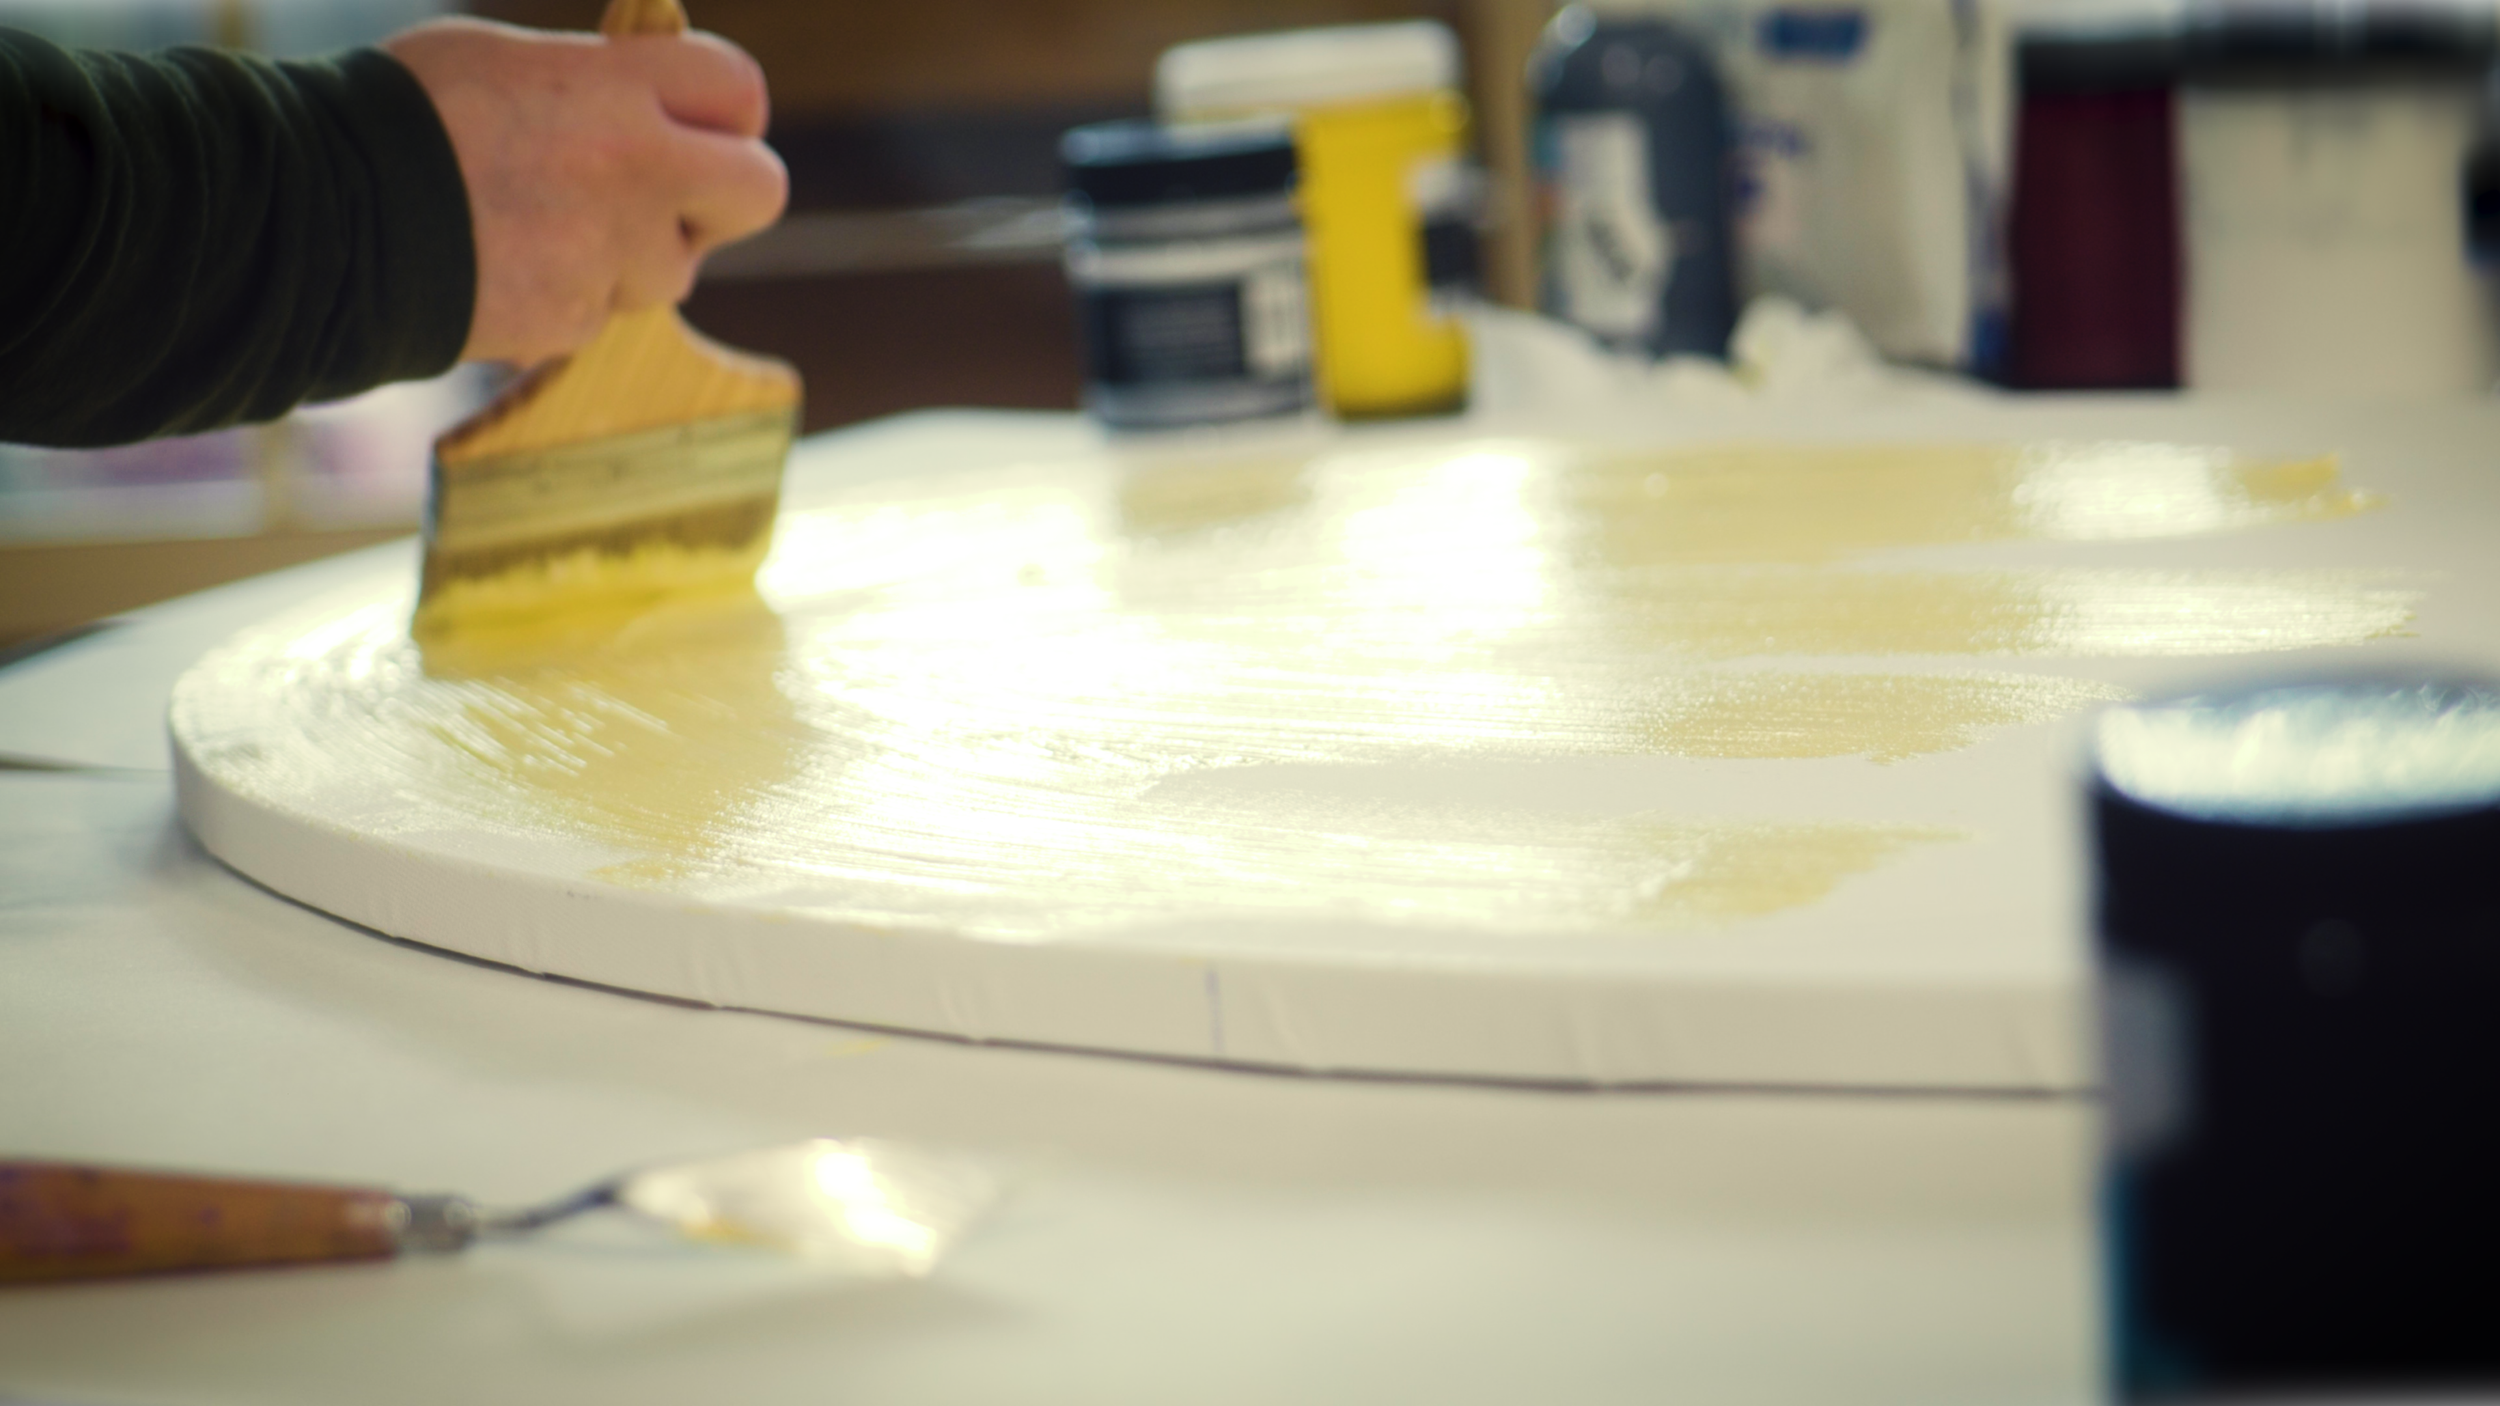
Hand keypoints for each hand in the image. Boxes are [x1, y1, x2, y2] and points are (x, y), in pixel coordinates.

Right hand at [382, 18, 787, 363]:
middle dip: (725, 192)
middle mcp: (636, 173)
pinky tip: (503, 265)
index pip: (739, 89)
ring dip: (633, 254)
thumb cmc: (397, 117)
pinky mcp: (574, 323)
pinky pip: (602, 312)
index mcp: (619, 90)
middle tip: (675, 189)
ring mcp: (611, 256)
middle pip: (759, 190)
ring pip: (675, 268)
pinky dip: (569, 295)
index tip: (703, 119)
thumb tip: (643, 96)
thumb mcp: (503, 59)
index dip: (727, 108)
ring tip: (545, 225)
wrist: (317, 216)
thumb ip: (595, 80)